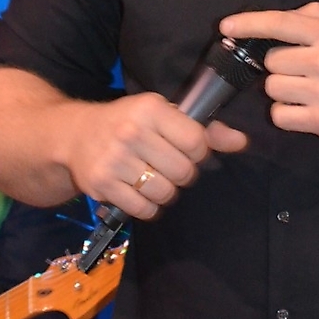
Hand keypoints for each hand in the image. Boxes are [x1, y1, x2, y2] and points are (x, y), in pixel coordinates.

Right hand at [63, 91, 246, 220]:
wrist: (76, 135)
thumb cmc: (128, 122)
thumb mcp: (164, 115)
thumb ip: (205, 130)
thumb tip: (242, 142)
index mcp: (150, 109)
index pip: (197, 142)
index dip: (198, 151)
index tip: (186, 149)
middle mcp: (131, 132)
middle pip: (184, 171)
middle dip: (183, 174)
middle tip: (169, 166)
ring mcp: (115, 160)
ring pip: (165, 193)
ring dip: (166, 191)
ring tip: (154, 178)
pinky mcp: (102, 185)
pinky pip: (144, 210)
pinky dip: (149, 207)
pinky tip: (140, 192)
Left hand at [221, 3, 318, 143]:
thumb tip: (285, 16)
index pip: (279, 23)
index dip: (248, 24)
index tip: (226, 27)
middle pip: (272, 61)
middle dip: (280, 65)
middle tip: (302, 69)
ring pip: (273, 89)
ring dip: (282, 89)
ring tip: (306, 90)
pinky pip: (280, 116)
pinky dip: (287, 113)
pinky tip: (305, 108)